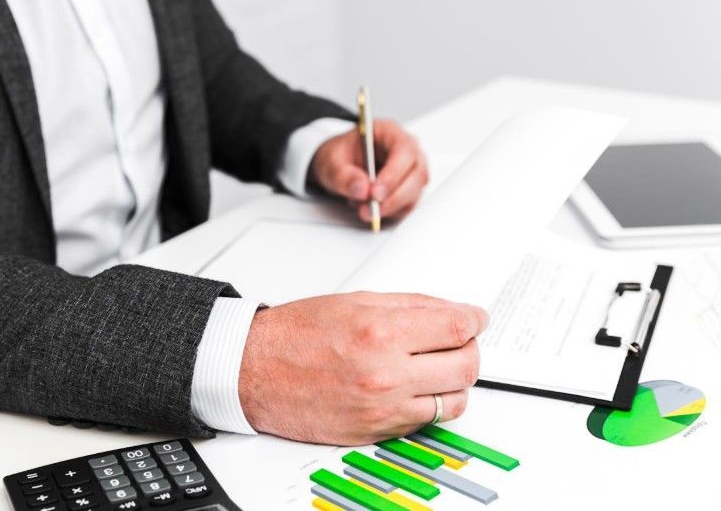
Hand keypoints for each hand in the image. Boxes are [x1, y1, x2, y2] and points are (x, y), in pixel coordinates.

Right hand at [238, 292, 487, 444]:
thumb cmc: (296, 334)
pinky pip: (426, 421)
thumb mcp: (355, 300)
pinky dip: (432, 403)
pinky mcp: (376, 431)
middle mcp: (386, 373)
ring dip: (457, 381)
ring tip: (443, 366)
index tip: (475, 318)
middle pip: (465, 365)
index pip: (456, 327)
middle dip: (471, 348)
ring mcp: (383, 407)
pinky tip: (419, 386)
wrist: (255, 370)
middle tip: (462, 340)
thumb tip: (450, 310)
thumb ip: (409, 305)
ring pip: (454, 400)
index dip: (474, 320)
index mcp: (381, 332)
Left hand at [310, 119, 428, 223]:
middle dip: (394, 196)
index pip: (404, 151)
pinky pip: (408, 205)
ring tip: (363, 210)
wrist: (339, 166)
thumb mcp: (331, 161)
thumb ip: (343, 175)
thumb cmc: (339, 155)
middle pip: (416, 174)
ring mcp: (411, 170)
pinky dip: (391, 212)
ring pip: (414, 192)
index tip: (376, 193)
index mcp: (390, 132)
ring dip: (391, 207)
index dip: (393, 173)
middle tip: (371, 209)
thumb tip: (361, 189)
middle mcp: (407, 150)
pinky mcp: (409, 189)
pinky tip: (371, 209)